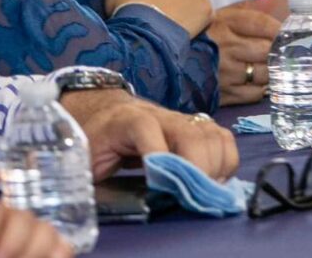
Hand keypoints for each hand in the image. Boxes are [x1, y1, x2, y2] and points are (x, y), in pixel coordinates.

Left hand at [59, 88, 239, 181]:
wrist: (104, 113)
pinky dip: (225, 161)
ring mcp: (181, 120)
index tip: (159, 186)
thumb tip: (113, 199)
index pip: (145, 129)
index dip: (157, 157)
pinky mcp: (196, 127)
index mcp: (126, 120)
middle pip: (191, 134)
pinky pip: (222, 138)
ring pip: (213, 135)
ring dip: (215, 168)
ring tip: (202, 190)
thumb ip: (98, 172)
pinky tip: (213, 178)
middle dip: (197, 169)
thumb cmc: (94, 140)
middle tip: (189, 197)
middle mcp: (159, 115)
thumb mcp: (85, 156)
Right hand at [209, 0, 282, 104]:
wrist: (168, 64)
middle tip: (283, 53)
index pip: (263, 24)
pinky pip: (255, 93)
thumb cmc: (200, 39)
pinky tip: (256, 82)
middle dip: (278, 52)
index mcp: (224, 22)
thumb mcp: (218, 19)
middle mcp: (226, 46)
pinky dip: (261, 88)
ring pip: (265, 73)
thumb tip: (282, 25)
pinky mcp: (224, 94)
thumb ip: (247, 19)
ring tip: (269, 68)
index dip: (280, 29)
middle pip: (268, 50)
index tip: (287, 33)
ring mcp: (226, 72)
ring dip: (272, 71)